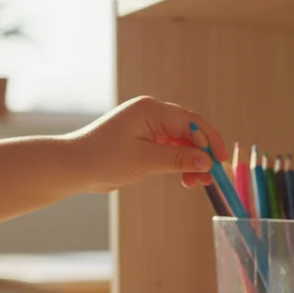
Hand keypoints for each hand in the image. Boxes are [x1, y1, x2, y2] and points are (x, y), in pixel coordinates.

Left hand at [67, 95, 228, 191]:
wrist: (73, 167)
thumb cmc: (102, 159)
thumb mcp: (145, 161)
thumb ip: (178, 159)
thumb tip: (207, 160)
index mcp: (150, 110)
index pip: (191, 121)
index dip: (210, 140)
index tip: (220, 161)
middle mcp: (151, 113)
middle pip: (189, 130)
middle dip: (203, 152)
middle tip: (212, 176)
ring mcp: (147, 126)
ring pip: (181, 141)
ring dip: (192, 160)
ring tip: (198, 182)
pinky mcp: (143, 140)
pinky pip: (170, 148)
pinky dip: (179, 162)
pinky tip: (185, 178)